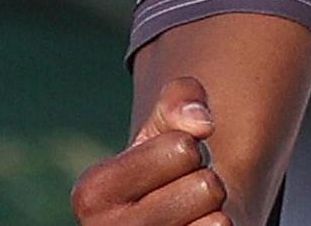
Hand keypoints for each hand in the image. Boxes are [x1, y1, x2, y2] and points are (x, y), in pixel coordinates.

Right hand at [71, 76, 229, 224]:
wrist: (179, 218)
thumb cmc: (168, 170)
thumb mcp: (166, 123)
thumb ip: (182, 98)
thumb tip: (201, 123)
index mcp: (91, 193)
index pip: (183, 149)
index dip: (189, 149)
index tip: (168, 170)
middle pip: (206, 186)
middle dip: (206, 181)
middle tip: (184, 196)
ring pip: (219, 223)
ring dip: (216, 213)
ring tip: (191, 217)